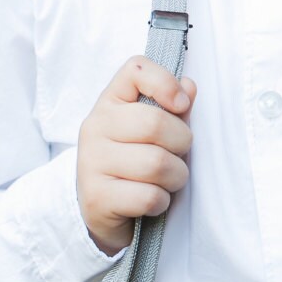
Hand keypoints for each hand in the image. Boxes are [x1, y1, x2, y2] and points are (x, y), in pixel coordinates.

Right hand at [77, 56, 195, 255]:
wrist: (102, 211)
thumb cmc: (135, 163)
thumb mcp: (153, 132)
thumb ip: (173, 109)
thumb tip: (189, 86)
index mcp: (110, 102)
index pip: (136, 70)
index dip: (165, 82)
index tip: (181, 105)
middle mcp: (95, 126)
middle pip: (155, 123)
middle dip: (182, 143)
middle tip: (179, 154)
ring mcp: (91, 162)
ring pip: (156, 164)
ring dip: (176, 177)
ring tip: (168, 180)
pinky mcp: (96, 197)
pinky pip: (148, 196)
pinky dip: (162, 202)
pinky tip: (153, 200)